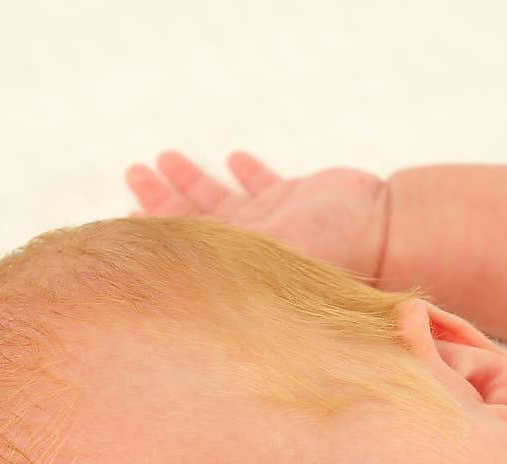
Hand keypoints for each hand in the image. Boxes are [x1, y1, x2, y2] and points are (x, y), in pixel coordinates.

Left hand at [124, 150, 390, 286]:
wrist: (385, 232)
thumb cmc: (330, 249)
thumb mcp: (269, 252)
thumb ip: (225, 247)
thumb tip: (168, 258)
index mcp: (238, 261)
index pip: (183, 246)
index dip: (152, 231)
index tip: (122, 219)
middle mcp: (249, 245)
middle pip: (193, 218)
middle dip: (160, 197)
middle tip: (133, 174)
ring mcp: (273, 224)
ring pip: (221, 198)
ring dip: (191, 179)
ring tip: (163, 160)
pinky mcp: (297, 201)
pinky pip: (265, 184)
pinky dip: (248, 173)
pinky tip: (232, 159)